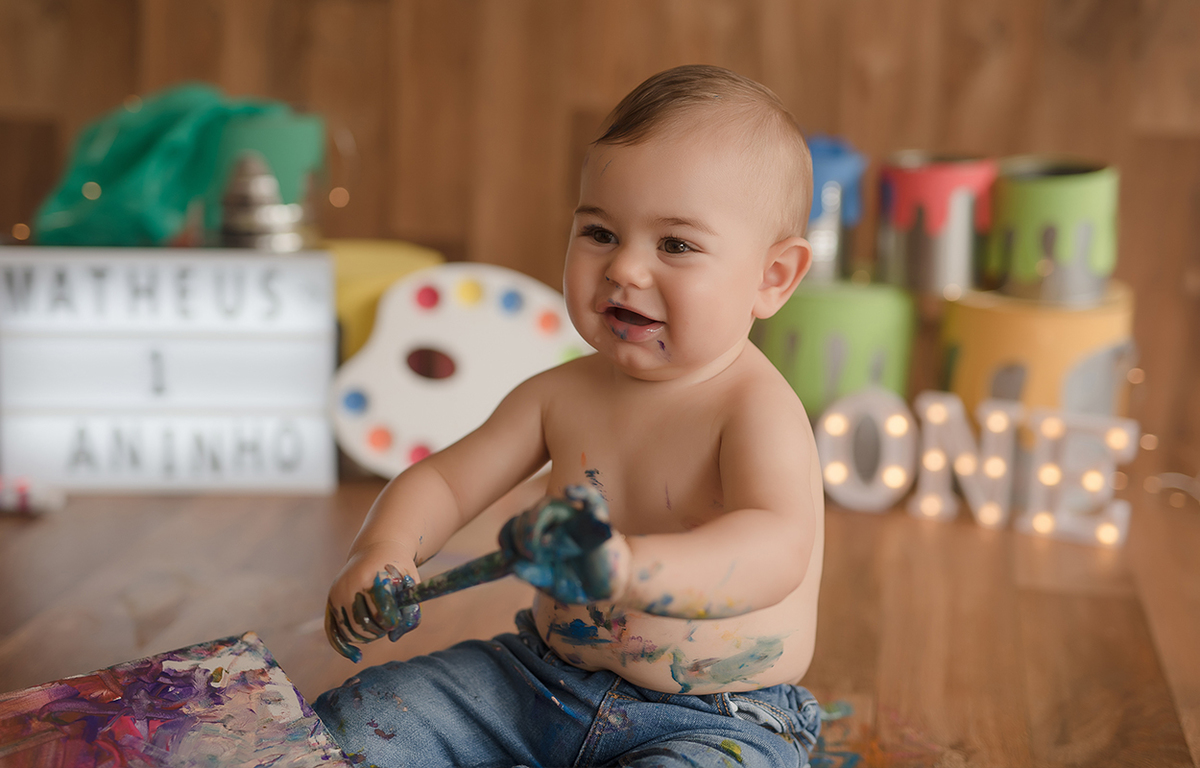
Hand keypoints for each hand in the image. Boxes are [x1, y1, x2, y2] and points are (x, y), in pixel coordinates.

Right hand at [325, 547, 421, 662]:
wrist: (376, 549)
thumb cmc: (398, 569)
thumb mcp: (411, 584)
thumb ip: (411, 611)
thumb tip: (394, 638)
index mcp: (372, 577)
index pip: (382, 612)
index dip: (393, 622)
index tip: (397, 620)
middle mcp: (350, 585)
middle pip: (365, 625)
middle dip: (380, 631)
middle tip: (389, 625)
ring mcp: (337, 594)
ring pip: (350, 632)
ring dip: (367, 638)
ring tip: (379, 629)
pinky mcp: (330, 602)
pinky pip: (334, 632)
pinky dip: (345, 647)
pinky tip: (358, 657)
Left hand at [499, 484, 629, 604]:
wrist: (606, 589)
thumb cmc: (577, 582)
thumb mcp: (549, 582)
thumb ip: (532, 574)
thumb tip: (514, 567)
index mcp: (541, 534)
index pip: (516, 523)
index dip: (506, 534)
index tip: (506, 553)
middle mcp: (555, 523)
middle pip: (529, 512)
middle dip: (521, 534)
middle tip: (529, 557)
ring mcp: (574, 520)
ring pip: (549, 504)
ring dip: (535, 522)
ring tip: (542, 546)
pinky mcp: (596, 522)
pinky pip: (591, 498)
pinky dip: (581, 491)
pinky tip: (569, 491)